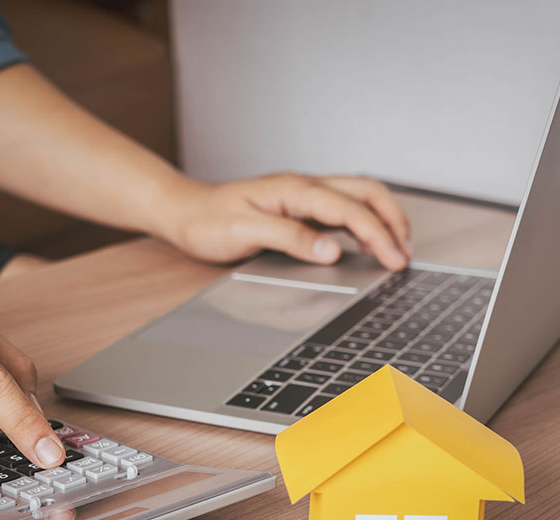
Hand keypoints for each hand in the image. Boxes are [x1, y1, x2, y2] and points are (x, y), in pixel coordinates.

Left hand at [159, 173, 410, 269]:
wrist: (185, 213)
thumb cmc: (208, 221)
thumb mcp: (245, 231)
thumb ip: (290, 238)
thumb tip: (331, 250)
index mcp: (294, 189)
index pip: (349, 209)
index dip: (378, 235)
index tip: (394, 259)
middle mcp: (303, 187)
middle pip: (365, 192)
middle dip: (393, 220)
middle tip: (406, 253)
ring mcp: (302, 196)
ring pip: (357, 197)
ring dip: (382, 219)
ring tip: (397, 247)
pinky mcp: (298, 208)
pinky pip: (341, 209)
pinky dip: (362, 224)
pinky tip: (366, 243)